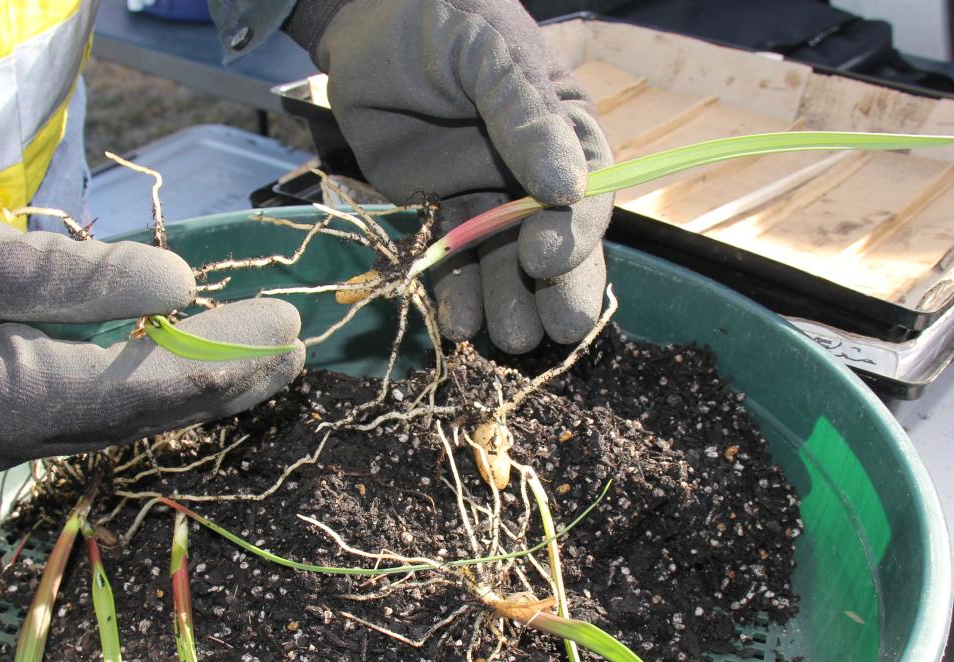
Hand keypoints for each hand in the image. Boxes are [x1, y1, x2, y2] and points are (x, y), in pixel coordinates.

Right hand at [0, 191, 303, 474]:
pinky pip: (85, 411)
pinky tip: (181, 364)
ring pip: (117, 420)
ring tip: (264, 359)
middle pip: (138, 417)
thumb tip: (177, 288)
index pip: (135, 391)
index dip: (216, 362)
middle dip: (222, 382)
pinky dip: (142, 386)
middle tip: (298, 348)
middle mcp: (3, 442)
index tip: (284, 332)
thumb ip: (64, 280)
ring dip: (192, 387)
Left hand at [297, 0, 612, 353]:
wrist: (366, 20)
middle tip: (550, 333)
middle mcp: (534, 172)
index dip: (573, 234)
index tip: (544, 258)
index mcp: (566, 132)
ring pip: (506, 261)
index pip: (587, 196)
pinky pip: (454, 260)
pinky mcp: (440, 210)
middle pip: (556, 242)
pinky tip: (457, 321)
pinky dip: (457, 293)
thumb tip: (568, 187)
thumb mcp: (491, 54)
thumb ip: (526, 116)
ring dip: (508, 302)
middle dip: (556, 289)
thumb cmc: (444, 18)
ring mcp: (487, 194)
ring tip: (501, 337)